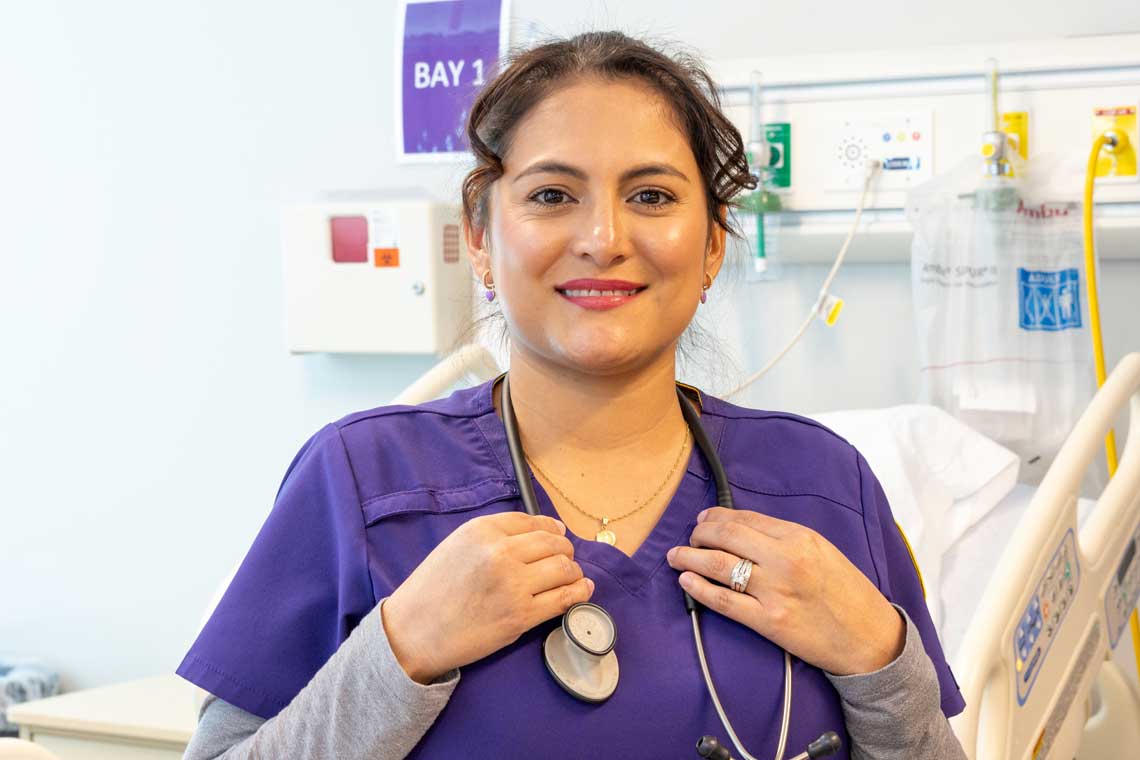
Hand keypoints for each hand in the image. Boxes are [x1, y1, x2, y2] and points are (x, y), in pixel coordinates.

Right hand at [381, 512, 594, 683]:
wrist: (414, 632)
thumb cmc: (433, 589)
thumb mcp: (457, 545)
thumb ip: (494, 535)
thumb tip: (544, 530)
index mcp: (482, 531)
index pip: (532, 522)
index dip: (551, 529)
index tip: (558, 536)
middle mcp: (500, 552)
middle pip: (553, 543)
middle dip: (565, 551)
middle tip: (565, 560)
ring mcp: (513, 585)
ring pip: (564, 568)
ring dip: (574, 572)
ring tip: (573, 577)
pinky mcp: (521, 616)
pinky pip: (564, 599)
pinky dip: (579, 593)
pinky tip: (583, 590)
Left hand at [666, 507, 904, 675]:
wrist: (870, 638)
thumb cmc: (847, 593)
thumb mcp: (822, 551)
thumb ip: (785, 539)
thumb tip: (741, 529)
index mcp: (800, 537)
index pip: (745, 519)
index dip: (716, 517)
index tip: (702, 519)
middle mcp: (786, 559)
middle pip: (726, 537)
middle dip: (699, 534)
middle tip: (689, 539)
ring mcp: (776, 591)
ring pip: (718, 566)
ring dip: (690, 558)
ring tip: (676, 557)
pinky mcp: (769, 622)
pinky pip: (724, 602)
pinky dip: (699, 589)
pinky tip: (686, 581)